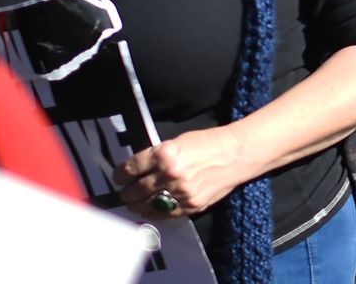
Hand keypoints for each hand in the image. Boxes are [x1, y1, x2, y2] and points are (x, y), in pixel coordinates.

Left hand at [115, 125, 252, 218]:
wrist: (237, 154)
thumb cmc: (208, 143)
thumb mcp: (178, 141)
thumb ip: (157, 156)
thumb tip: (137, 170)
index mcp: (165, 153)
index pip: (131, 168)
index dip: (120, 175)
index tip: (118, 177)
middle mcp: (170, 173)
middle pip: (136, 189)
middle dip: (126, 192)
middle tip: (124, 192)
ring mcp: (180, 192)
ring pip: (147, 204)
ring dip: (136, 205)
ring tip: (133, 203)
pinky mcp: (190, 205)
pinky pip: (164, 214)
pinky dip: (152, 213)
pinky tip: (148, 210)